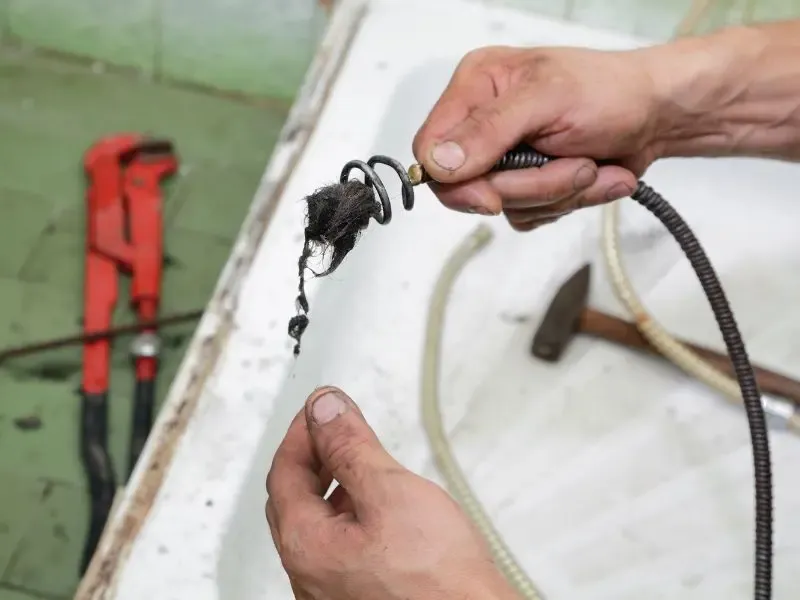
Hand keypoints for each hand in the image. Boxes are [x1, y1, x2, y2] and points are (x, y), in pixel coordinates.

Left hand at [266, 386, 517, 599]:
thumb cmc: (440, 581)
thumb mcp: (390, 492)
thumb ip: (350, 446)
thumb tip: (323, 410)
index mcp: (305, 546)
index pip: (285, 471)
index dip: (303, 430)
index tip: (323, 406)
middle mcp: (309, 576)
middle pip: (295, 498)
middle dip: (315, 455)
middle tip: (337, 428)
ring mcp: (332, 592)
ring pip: (319, 524)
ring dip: (333, 484)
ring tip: (361, 461)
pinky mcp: (359, 598)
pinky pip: (340, 547)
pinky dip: (350, 513)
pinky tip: (378, 507)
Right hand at [412, 45, 661, 230]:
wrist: (659, 114)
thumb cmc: (611, 91)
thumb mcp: (547, 100)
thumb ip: (489, 130)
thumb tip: (437, 163)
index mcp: (476, 88)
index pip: (430, 149)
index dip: (456, 182)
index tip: (493, 195)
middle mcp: (483, 123)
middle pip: (469, 188)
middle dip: (529, 186)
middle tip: (573, 164)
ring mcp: (506, 158)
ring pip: (505, 206)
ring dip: (557, 193)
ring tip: (591, 163)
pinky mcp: (528, 184)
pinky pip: (529, 215)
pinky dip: (569, 202)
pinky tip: (593, 174)